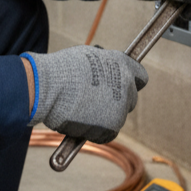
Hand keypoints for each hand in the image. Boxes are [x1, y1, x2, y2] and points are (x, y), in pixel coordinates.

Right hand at [25, 45, 146, 143]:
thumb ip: (103, 66)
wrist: (50, 87)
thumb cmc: (62, 71)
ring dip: (104, 118)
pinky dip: (96, 133)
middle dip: (117, 102)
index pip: (140, 76)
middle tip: (96, 103)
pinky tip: (81, 124)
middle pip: (131, 99)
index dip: (131, 82)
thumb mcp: (87, 57)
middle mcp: (126, 84)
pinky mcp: (112, 126)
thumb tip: (103, 73)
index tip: (124, 87)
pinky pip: (107, 134)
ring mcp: (120, 106)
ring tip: (81, 112)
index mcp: (122, 64)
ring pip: (118, 118)